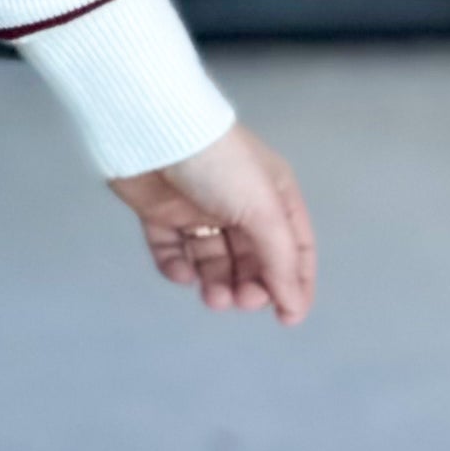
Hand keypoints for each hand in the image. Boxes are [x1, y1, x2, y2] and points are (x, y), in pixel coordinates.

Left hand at [110, 123, 316, 324]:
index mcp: (274, 197)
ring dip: (216, 283)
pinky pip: (172, 249)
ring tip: (213, 296)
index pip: (295, 249)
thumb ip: (281, 259)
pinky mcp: (161, 212)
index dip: (295, 284)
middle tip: (239, 300)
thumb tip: (294, 304)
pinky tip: (181, 273)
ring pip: (213, 259)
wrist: (155, 132)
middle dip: (250, 285)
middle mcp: (239, 204)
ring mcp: (199, 208)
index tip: (287, 318)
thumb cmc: (219, 164)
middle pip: (253, 259)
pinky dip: (177, 267)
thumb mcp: (264, 210)